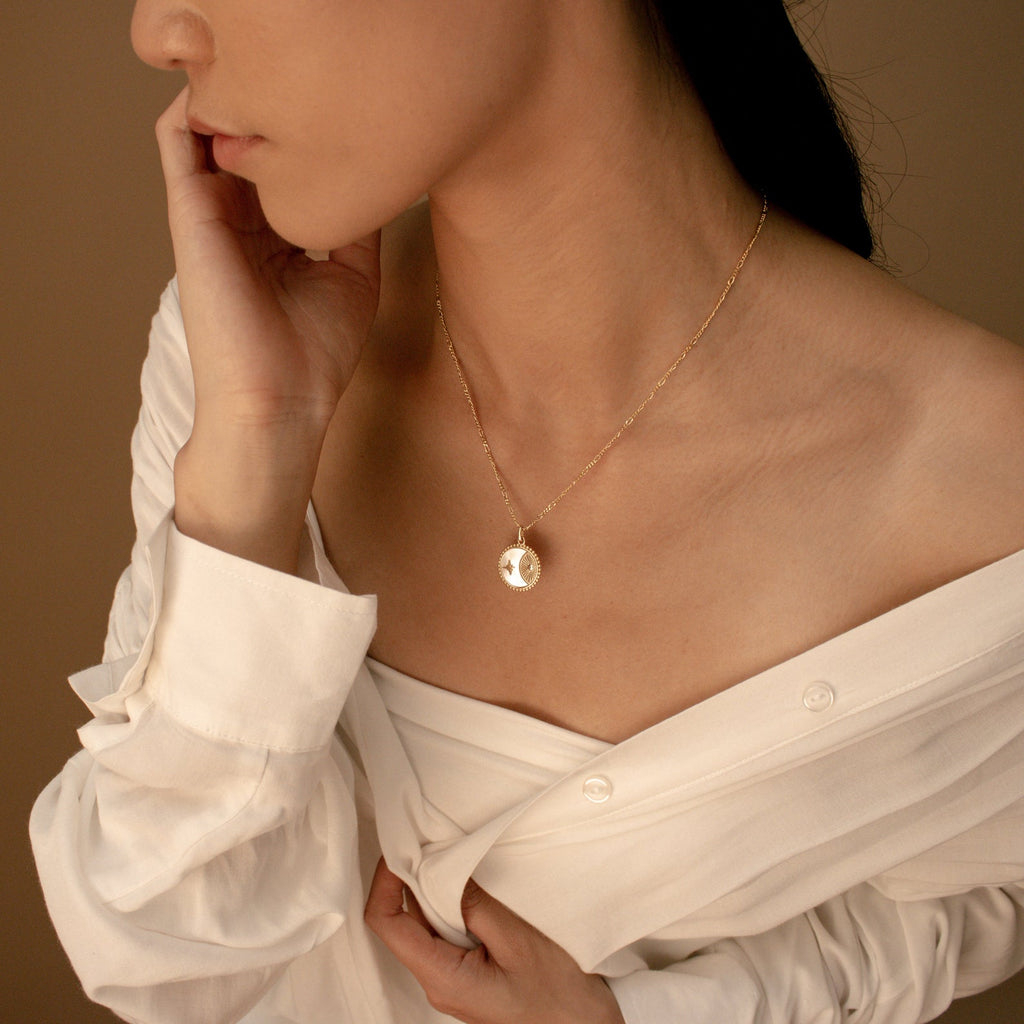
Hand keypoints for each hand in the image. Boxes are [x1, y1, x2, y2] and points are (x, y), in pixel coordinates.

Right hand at [154, 87, 380, 569]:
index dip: (309, 134)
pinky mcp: (188, 215)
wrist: (280, 402)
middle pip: (250, 142)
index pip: (284, 166)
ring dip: (237, 100)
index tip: (349, 108)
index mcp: (275, 236)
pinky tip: (243, 90)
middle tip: (316, 78)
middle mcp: (239, 219)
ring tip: (278, 77)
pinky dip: (200, 106)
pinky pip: (178, 139)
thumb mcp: (354, 276)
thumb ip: (354, 222)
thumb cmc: (315, 355)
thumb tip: (375, 171)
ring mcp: (210, 214)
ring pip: (211, 132)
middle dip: (276, 110)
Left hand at [364, 859, 624, 1023]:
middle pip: (402, 921)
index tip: (399, 848)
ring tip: (453, 856)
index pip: (387, 924)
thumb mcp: (519, 940)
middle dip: (410, 878)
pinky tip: (469, 885)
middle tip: (431, 840)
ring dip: (433, 889)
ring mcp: (452, 979)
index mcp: (442, 977)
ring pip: (424, 925)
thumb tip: (442, 868)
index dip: (385, 881)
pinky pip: (445, 932)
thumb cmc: (558, 996)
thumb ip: (475, 904)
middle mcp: (438, 981)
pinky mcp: (467, 973)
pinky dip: (450, 903)